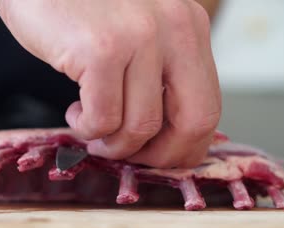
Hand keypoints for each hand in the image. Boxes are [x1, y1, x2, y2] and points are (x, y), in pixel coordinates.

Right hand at [0, 0, 220, 167]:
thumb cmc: (83, 6)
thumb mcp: (138, 31)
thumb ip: (159, 72)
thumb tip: (165, 133)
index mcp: (190, 27)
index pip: (208, 106)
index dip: (185, 145)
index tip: (156, 156)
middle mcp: (175, 28)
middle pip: (194, 121)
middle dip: (161, 156)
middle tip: (130, 158)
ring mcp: (139, 37)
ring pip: (142, 127)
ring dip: (112, 144)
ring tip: (92, 129)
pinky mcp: (102, 49)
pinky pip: (103, 119)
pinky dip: (87, 129)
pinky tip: (75, 112)